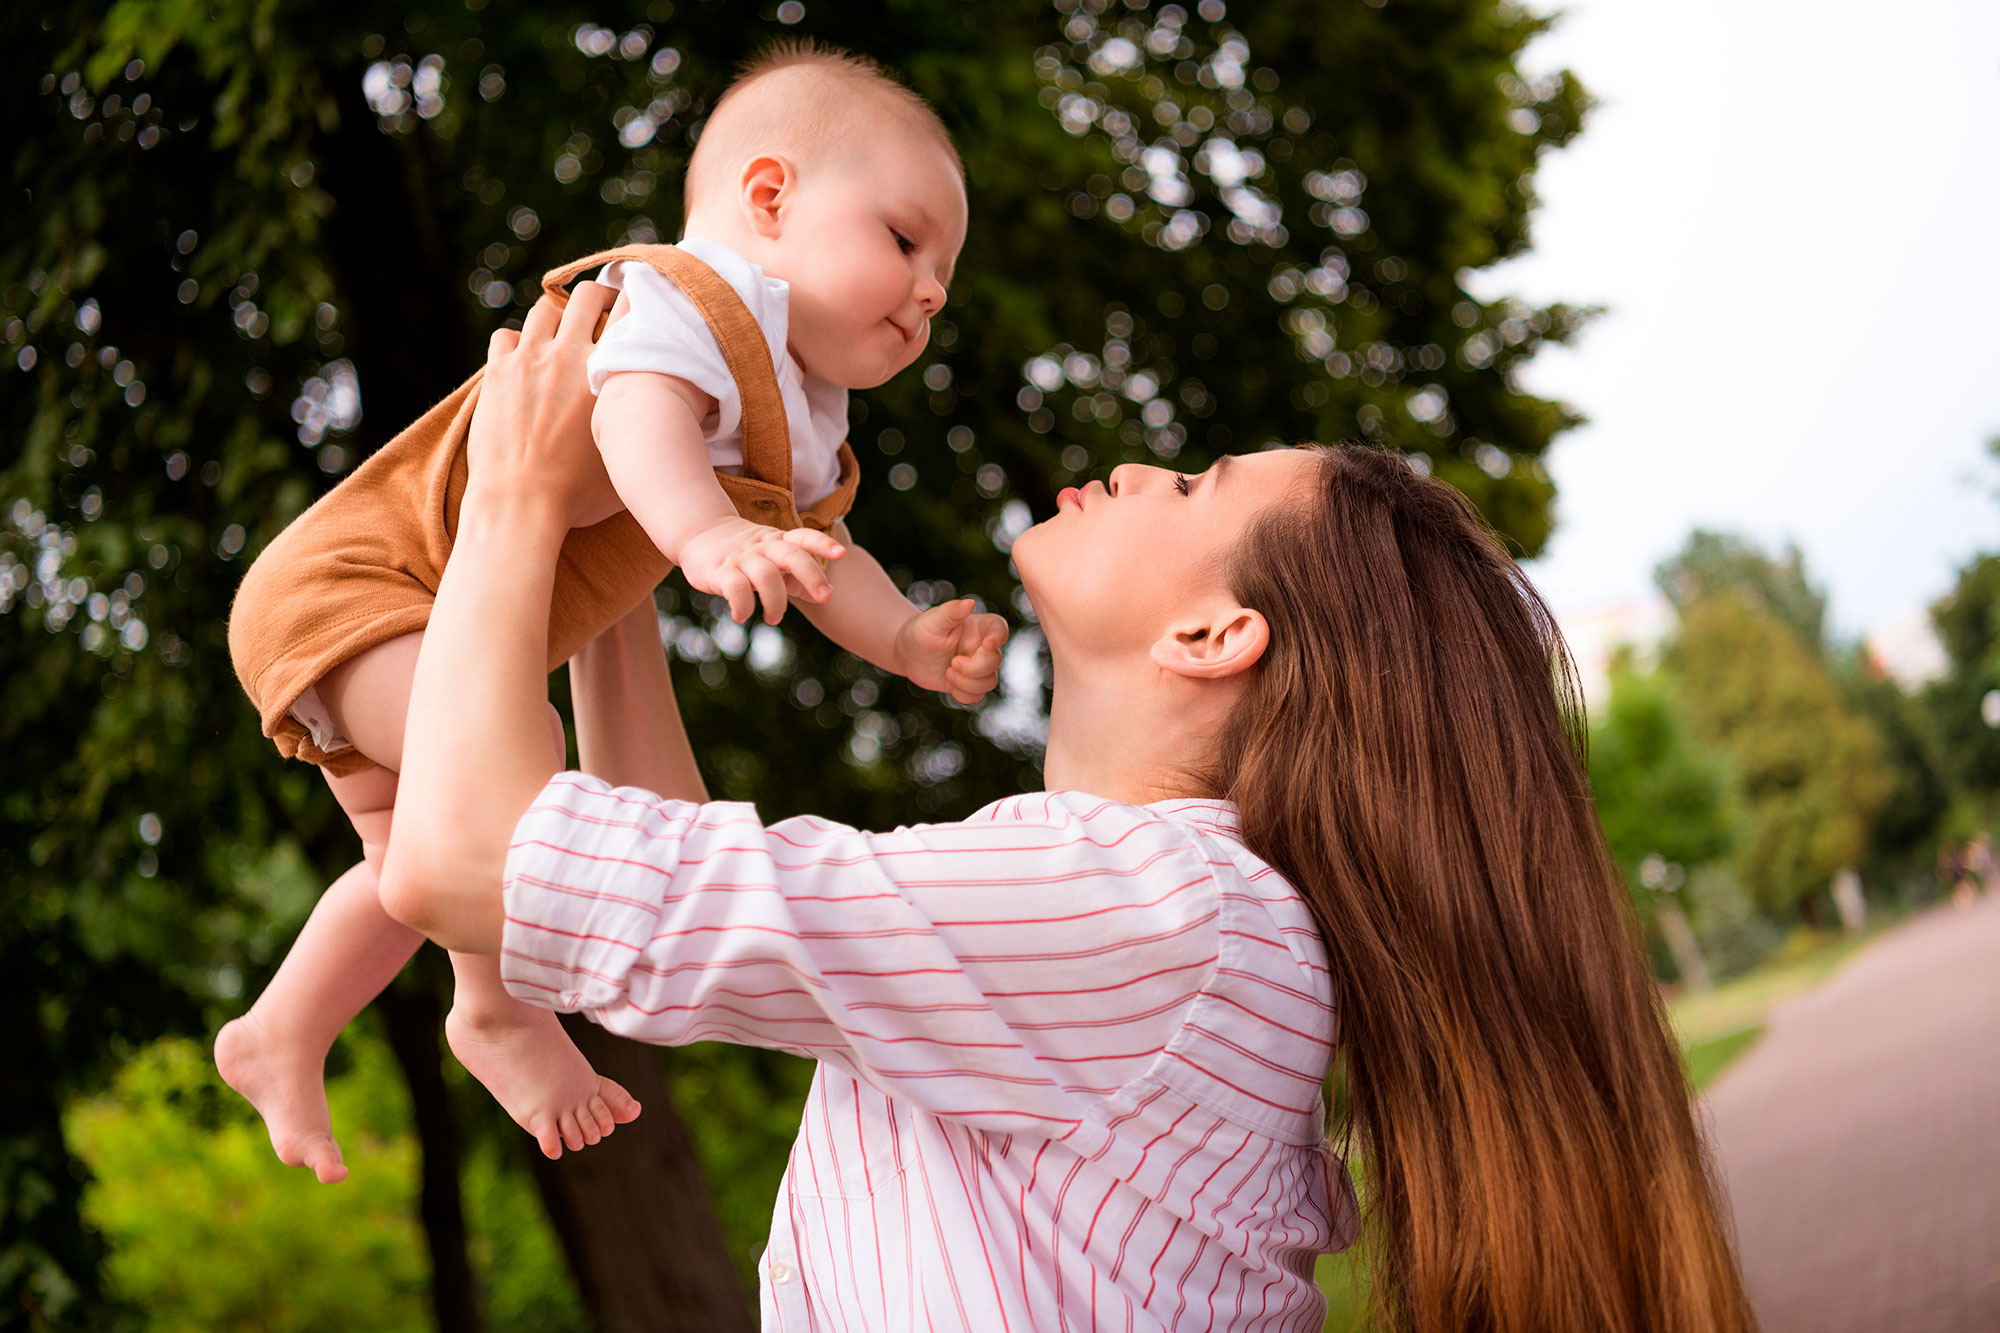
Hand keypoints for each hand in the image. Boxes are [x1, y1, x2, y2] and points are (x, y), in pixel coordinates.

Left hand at [467, 283, 622, 529]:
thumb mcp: (625, 458)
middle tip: (600, 314)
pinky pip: (505, 335)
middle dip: (597, 300)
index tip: (638, 308)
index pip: (630, 315)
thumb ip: (642, 428)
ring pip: (544, 310)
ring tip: (559, 339)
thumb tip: (668, 426)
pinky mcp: (496, 373)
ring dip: (555, 321)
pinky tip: (522, 362)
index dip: (637, 303)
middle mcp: (568, 355)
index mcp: (606, 374)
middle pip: (587, 296)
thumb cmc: (577, 494)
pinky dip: (516, 343)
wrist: (520, 504)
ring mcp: (528, 360)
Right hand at [677, 517, 845, 624]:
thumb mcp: (772, 557)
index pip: (803, 537)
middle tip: (824, 597)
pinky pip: (736, 589)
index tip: (841, 554)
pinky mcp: (720, 571)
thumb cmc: (744, 552)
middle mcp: (762, 547)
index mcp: (778, 541)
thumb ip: (796, 575)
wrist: (699, 533)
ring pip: (766, 576)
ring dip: (776, 601)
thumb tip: (826, 594)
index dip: (823, 544)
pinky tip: (742, 616)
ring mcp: (741, 558)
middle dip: (812, 575)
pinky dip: (743, 606)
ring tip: (774, 618)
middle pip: (791, 555)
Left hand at [893, 599, 1008, 703]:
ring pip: (989, 682)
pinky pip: (977, 696)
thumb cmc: (920, 631)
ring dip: (967, 683)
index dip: (999, 637)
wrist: (907, 653)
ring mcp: (977, 666)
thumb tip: (969, 602)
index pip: (999, 628)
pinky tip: (948, 684)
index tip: (986, 645)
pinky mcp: (968, 683)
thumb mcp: (933, 620)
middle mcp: (981, 647)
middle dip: (973, 669)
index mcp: (977, 627)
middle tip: (952, 664)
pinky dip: (962, 694)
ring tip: (948, 673)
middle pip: (996, 661)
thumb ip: (951, 611)